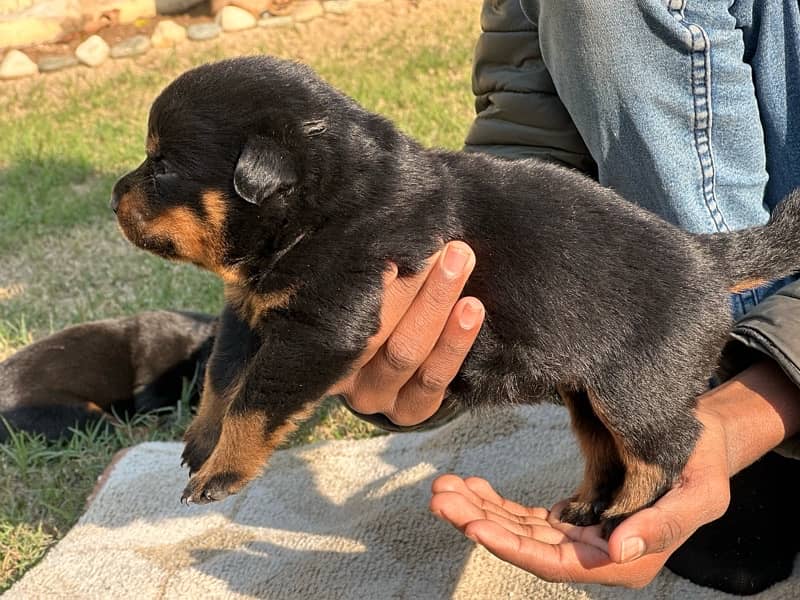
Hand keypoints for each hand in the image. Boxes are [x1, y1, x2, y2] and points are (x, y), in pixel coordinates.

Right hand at [330, 241, 484, 425]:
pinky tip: (471, 308)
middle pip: (374, 331)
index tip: (387, 255)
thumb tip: (382, 230)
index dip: (359, 287)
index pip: (335, 316)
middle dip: (411, 284)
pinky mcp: (409, 411)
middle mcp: (340, 376)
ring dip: (437, 303)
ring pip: (406, 352)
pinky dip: (454, 342)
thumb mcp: (352, 295)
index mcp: (316, 345)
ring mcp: (374, 397)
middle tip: (442, 245)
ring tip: (461, 261)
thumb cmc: (365, 311)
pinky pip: (435, 379)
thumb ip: (359, 274)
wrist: (380, 367)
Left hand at [429, 406, 730, 586]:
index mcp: (624, 559)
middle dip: (480, 522)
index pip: (557, 562)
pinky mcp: (570, 515)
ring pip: (519, 528)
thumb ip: (663, 525)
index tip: (475, 526)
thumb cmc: (704, 467)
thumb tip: (617, 551)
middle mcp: (595, 554)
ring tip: (443, 487)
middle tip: (440, 497)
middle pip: (526, 545)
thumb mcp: (700, 495)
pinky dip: (496, 500)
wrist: (700, 444)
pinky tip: (470, 484)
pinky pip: (525, 514)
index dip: (513, 546)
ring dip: (479, 509)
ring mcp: (579, 536)